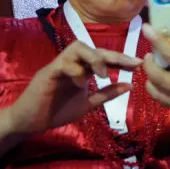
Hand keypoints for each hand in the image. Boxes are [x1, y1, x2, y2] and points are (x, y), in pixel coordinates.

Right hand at [0, 41, 140, 165]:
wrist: (29, 122)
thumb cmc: (57, 110)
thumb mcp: (88, 103)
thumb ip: (107, 94)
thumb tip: (131, 85)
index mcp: (83, 69)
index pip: (105, 58)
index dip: (122, 59)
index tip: (140, 65)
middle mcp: (73, 63)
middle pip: (95, 48)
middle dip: (115, 55)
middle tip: (132, 64)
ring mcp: (59, 65)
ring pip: (78, 47)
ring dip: (94, 58)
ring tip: (103, 74)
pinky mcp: (48, 72)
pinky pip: (64, 63)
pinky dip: (76, 71)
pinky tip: (82, 84)